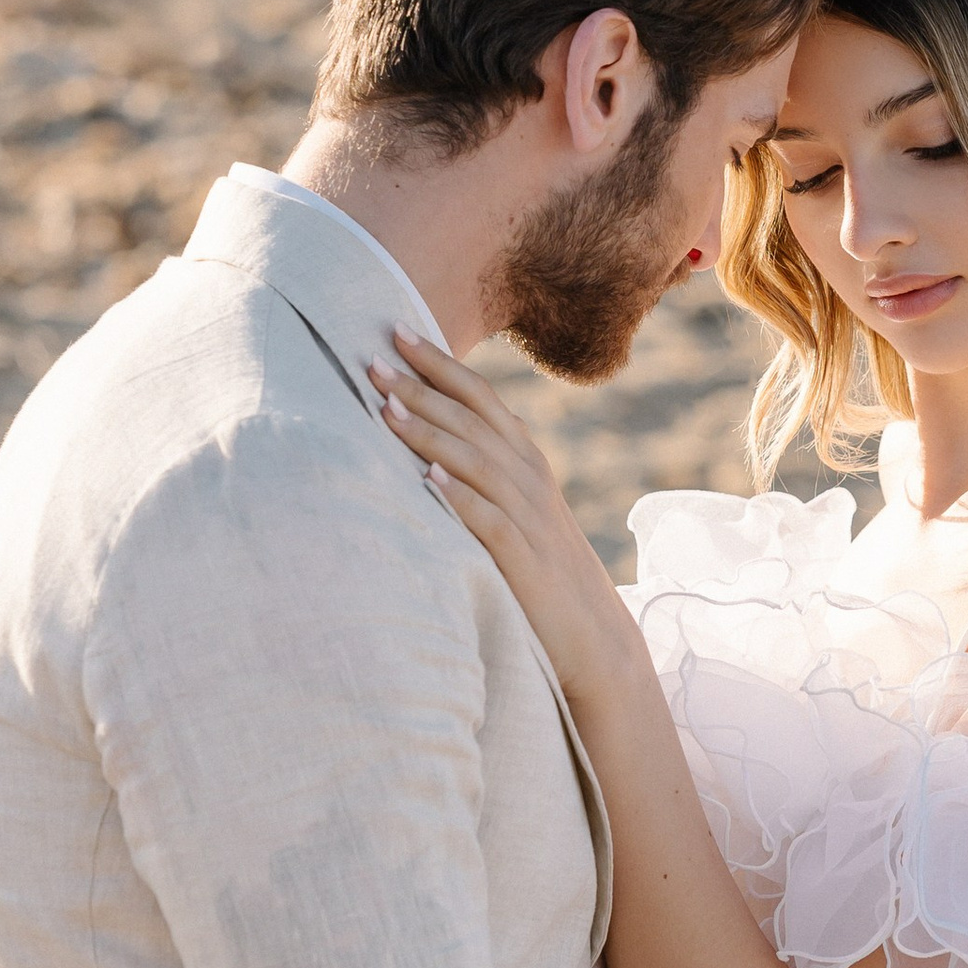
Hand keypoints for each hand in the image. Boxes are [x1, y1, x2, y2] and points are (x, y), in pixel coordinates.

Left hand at [368, 331, 641, 710]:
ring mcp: (528, 519)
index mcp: (526, 461)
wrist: (594, 637)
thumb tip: (439, 440)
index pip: (480, 397)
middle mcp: (528, 480)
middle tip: (372, 359)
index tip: (395, 329)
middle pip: (471, 420)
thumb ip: (489, 472)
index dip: (439, 363)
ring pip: (475, 462)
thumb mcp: (521, 510)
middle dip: (421, 388)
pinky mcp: (523, 562)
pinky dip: (459, 497)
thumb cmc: (545, 572)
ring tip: (385, 408)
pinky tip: (427, 478)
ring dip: (430, 432)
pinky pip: (489, 521)